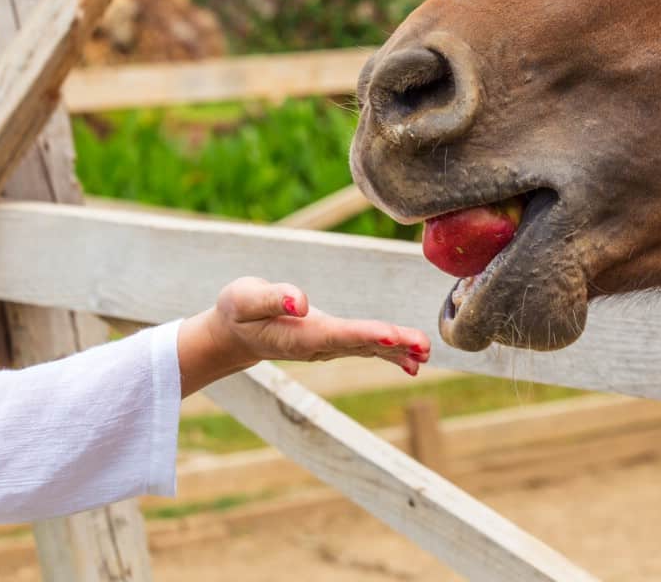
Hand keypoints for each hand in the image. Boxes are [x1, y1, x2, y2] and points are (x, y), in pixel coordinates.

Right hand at [177, 276, 430, 396]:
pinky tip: (414, 361)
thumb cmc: (238, 310)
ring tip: (426, 352)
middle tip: (423, 346)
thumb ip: (271, 298)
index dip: (366, 335)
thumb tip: (300, 300)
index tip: (392, 335)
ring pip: (368, 348)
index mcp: (300, 336)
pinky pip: (365, 348)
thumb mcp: (244, 298)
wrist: (234, 334)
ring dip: (399, 350)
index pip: (339, 334)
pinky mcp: (333, 343)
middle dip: (394, 345)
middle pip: (362, 345)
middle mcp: (318, 346)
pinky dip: (391, 353)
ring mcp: (327, 348)